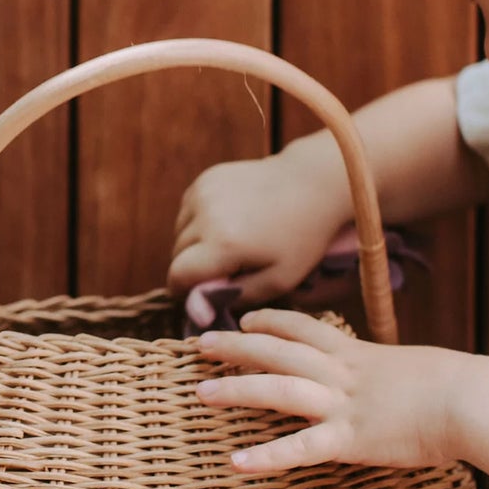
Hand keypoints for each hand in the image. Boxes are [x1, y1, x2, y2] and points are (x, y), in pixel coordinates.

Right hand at [168, 148, 347, 301]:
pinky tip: (226, 222)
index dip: (185, 291)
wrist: (312, 184)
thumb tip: (194, 310)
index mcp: (224, 244)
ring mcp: (203, 192)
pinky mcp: (205, 179)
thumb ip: (232, 297)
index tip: (202, 295)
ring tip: (228, 244)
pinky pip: (187, 212)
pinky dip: (199, 223)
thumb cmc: (301, 239)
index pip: (178, 276)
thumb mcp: (278, 281)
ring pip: (179, 233)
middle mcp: (206, 216)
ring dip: (194, 245)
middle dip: (193, 267)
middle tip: (225, 269)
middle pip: (176, 254)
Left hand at [195, 309, 466, 472]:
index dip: (273, 323)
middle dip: (236, 346)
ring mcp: (344, 406)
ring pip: (279, 390)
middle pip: (279, 351)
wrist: (476, 401)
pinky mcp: (351, 439)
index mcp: (360, 356)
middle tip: (200, 343)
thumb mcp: (417, 371)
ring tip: (201, 393)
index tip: (248, 319)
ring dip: (237, 389)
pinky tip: (237, 464)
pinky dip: (267, 457)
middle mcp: (343, 375)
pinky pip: (301, 449)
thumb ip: (393, 375)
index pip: (307, 329)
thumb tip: (394, 379)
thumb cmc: (460, 389)